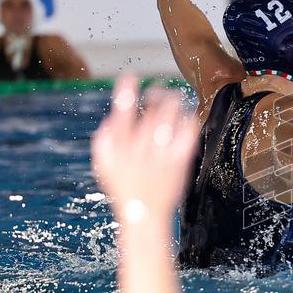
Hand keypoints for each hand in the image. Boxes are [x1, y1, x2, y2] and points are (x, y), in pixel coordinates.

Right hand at [91, 75, 199, 224]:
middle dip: (157, 96)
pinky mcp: (179, 161)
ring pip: (171, 118)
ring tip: (173, 100)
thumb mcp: (104, 163)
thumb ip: (105, 138)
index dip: (126, 93)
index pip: (121, 113)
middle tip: (157, 94)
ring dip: (174, 103)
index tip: (130, 77)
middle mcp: (140, 148)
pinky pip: (188, 133)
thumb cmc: (123, 188)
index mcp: (118, 147)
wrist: (143, 215)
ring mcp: (161, 155)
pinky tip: (187, 117)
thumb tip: (112, 117)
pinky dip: (189, 120)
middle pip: (153, 111)